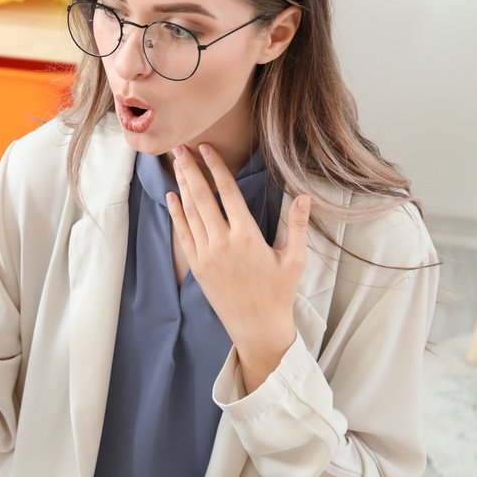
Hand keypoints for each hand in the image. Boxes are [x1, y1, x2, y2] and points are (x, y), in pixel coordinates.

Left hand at [165, 143, 310, 391]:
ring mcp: (205, 254)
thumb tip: (305, 196)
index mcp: (246, 236)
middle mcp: (222, 242)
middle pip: (201, 197)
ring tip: (176, 164)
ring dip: (181, 186)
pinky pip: (183, 234)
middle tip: (180, 148)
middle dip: (190, 170)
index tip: (206, 149)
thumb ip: (298, 225)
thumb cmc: (279, 293)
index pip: (227, 192)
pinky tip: (171, 197)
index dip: (215, 167)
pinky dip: (176, 214)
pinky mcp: (196, 266)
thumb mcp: (295, 259)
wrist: (256, 327)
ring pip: (189, 213)